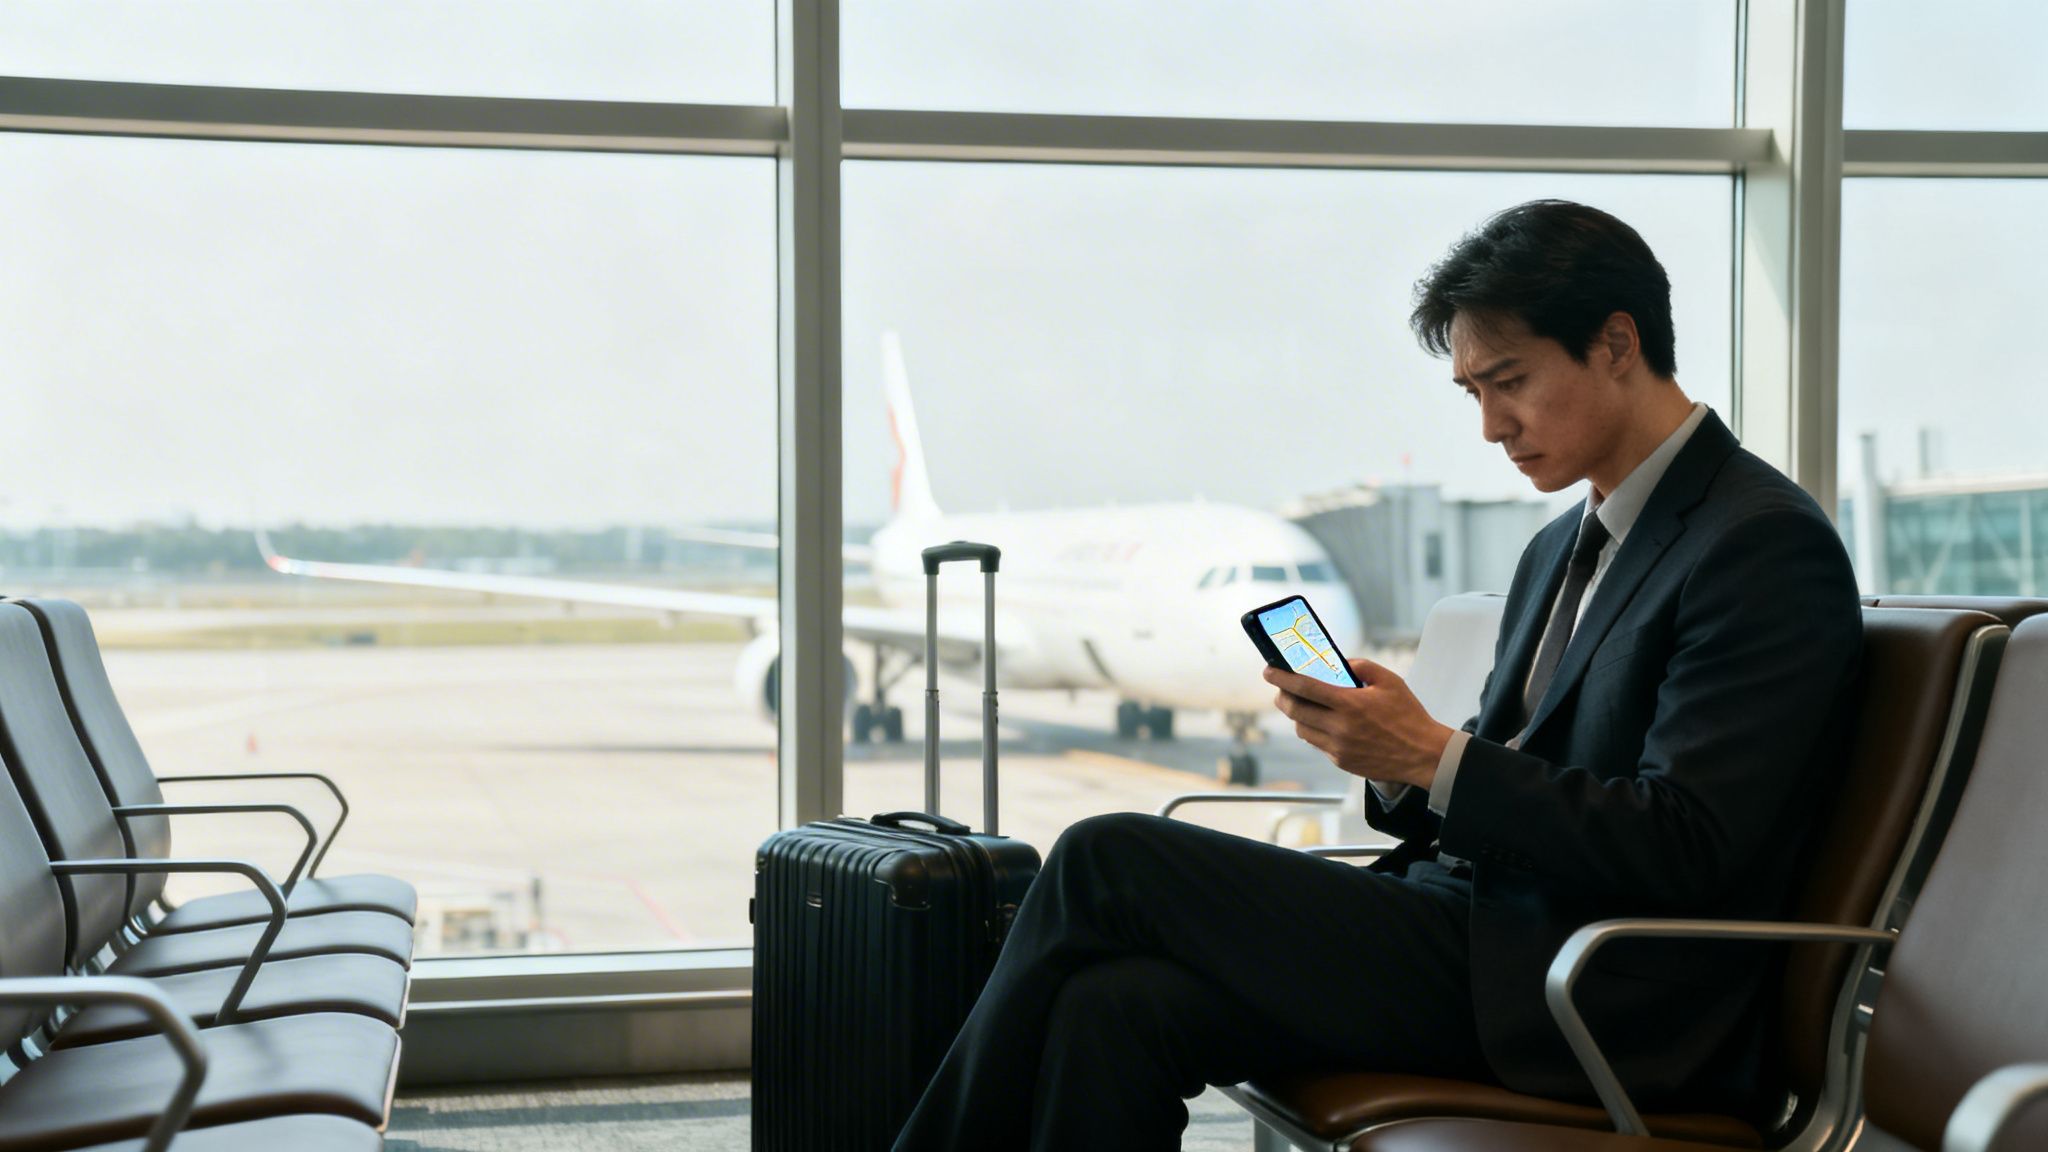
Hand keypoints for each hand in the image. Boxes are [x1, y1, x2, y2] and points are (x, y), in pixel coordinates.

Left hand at [1263, 658, 1453, 789]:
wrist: (1423, 754)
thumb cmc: (1408, 716)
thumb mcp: (1389, 681)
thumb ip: (1361, 666)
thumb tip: (1338, 663)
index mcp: (1349, 704)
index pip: (1304, 688)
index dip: (1281, 678)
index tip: (1268, 671)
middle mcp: (1340, 728)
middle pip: (1295, 711)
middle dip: (1282, 696)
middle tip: (1281, 688)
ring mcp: (1339, 748)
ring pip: (1302, 730)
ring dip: (1297, 716)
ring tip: (1303, 705)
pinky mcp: (1341, 762)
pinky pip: (1317, 744)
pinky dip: (1314, 731)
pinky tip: (1324, 723)